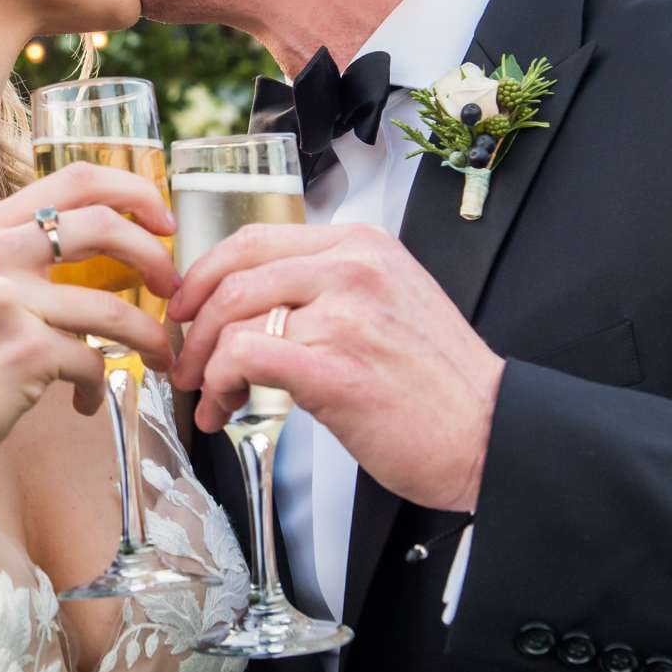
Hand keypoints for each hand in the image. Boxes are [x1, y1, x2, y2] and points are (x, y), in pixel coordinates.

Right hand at [0, 163, 179, 488]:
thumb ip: (26, 253)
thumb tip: (110, 237)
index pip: (76, 179)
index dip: (134, 191)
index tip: (165, 220)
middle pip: (104, 226)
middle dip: (155, 257)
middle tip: (172, 287)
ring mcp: (6, 302)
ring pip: (113, 308)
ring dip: (149, 337)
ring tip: (156, 357)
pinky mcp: (23, 353)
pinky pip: (92, 362)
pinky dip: (97, 386)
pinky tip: (83, 401)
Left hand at [171, 222, 504, 513]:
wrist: (488, 433)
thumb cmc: (439, 383)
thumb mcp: (393, 301)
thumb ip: (334, 288)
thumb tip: (262, 302)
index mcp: (363, 246)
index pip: (258, 239)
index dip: (208, 272)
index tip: (189, 304)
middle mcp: (352, 268)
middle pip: (236, 272)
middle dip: (194, 318)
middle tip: (183, 354)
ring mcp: (343, 315)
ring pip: (233, 316)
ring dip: (204, 361)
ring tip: (207, 394)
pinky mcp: (332, 367)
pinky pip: (244, 357)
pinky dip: (220, 384)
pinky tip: (225, 407)